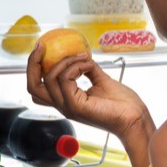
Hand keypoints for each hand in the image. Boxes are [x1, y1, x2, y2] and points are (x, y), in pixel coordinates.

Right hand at [26, 44, 151, 139]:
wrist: (134, 119)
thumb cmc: (122, 105)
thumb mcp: (101, 81)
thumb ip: (88, 70)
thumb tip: (82, 56)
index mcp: (66, 100)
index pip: (38, 87)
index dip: (34, 68)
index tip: (42, 48)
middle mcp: (63, 105)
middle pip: (32, 86)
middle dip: (33, 63)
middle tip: (42, 47)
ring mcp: (67, 107)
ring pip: (49, 79)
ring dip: (66, 61)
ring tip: (84, 58)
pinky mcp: (76, 106)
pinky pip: (65, 79)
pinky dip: (76, 66)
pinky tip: (89, 65)